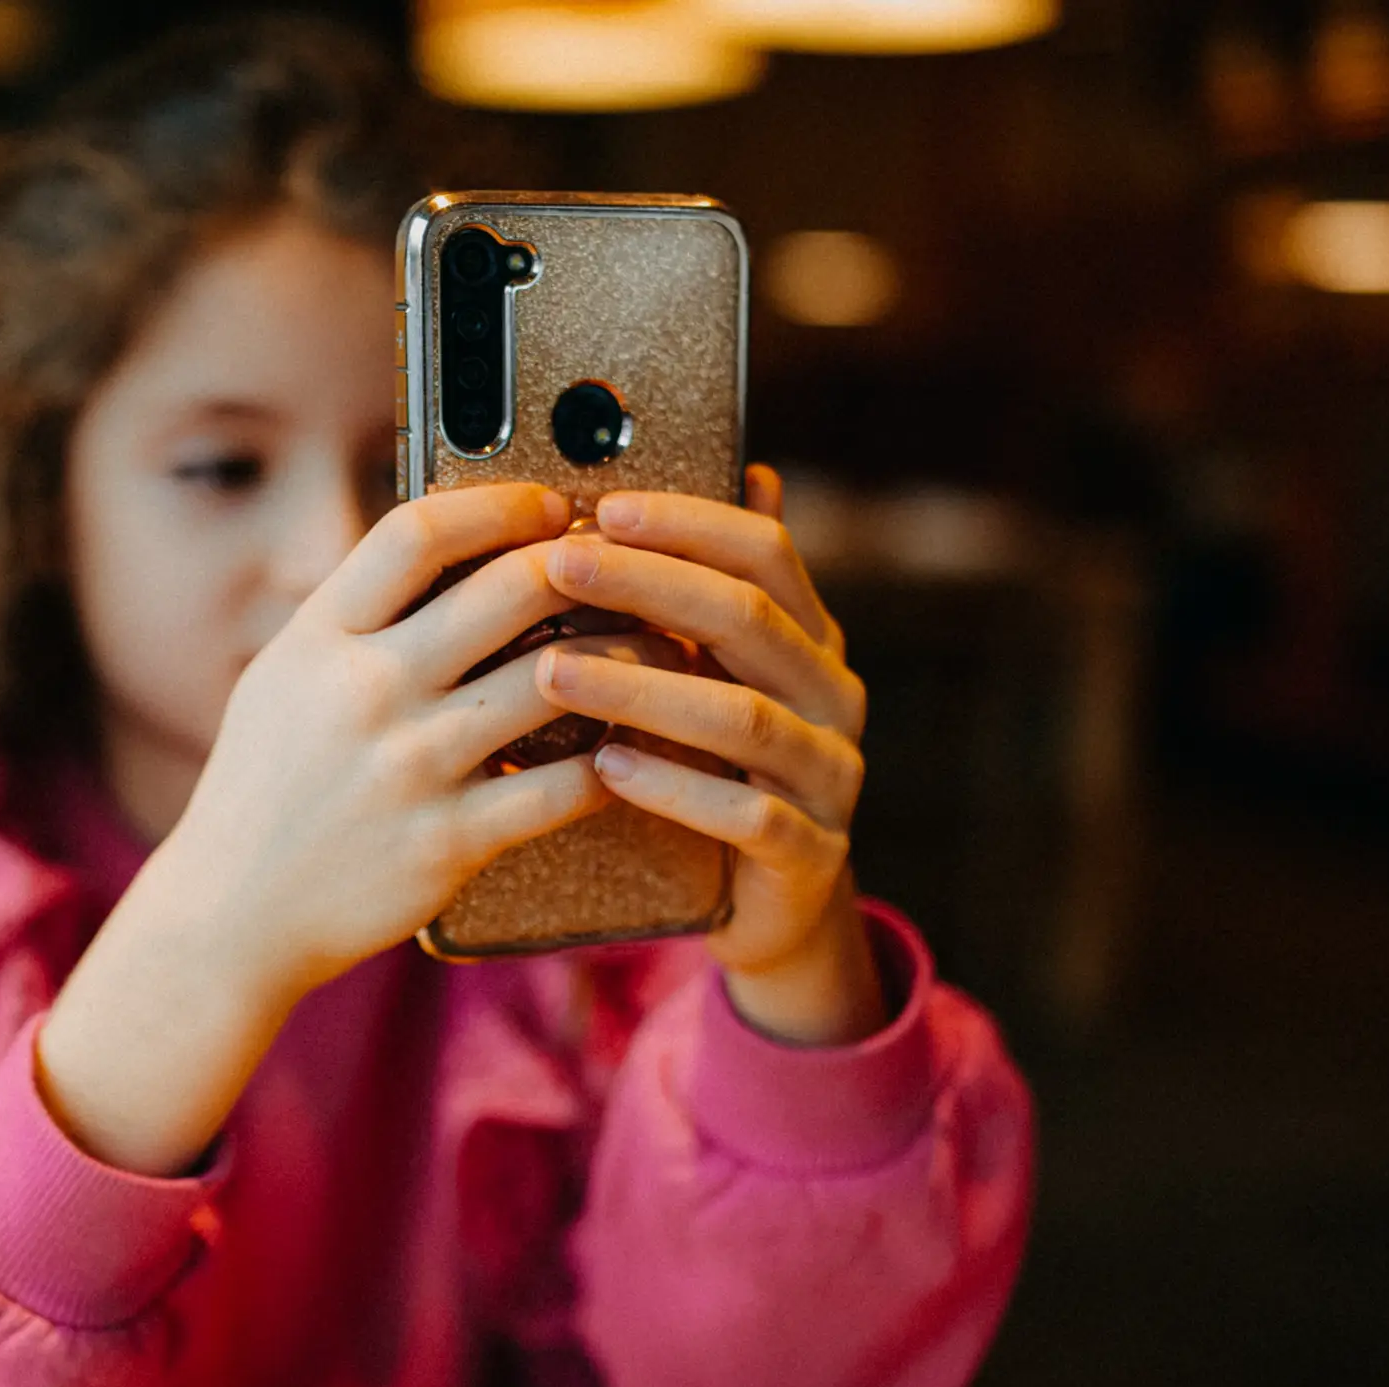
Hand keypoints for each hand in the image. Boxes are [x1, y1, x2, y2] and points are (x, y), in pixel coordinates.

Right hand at [159, 482, 612, 1002]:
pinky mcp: (449, 842)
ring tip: (660, 650)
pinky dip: (611, 762)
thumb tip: (451, 548)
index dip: (500, 504)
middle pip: (509, 590)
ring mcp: (411, 767)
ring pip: (558, 679)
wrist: (232, 915)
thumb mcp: (284, 679)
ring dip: (626, 658)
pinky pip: (563, 787)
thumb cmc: (268, 786)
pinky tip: (632, 749)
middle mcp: (366, 690)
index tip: (550, 505)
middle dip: (584, 569)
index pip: (419, 534)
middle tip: (628, 571)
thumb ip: (356, 618)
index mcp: (320, 638)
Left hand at [535, 465, 887, 1043]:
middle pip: (749, 620)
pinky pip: (748, 818)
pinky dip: (676, 789)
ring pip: (745, 719)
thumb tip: (712, 476)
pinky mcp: (810, 856)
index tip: (601, 505)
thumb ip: (697, 598)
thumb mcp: (711, 678)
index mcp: (810, 638)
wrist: (770, 909)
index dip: (687, 523)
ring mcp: (830, 777)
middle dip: (649, 586)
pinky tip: (607, 769)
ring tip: (555, 672)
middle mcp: (833, 696)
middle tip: (558, 567)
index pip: (764, 552)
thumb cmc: (718, 772)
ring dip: (645, 689)